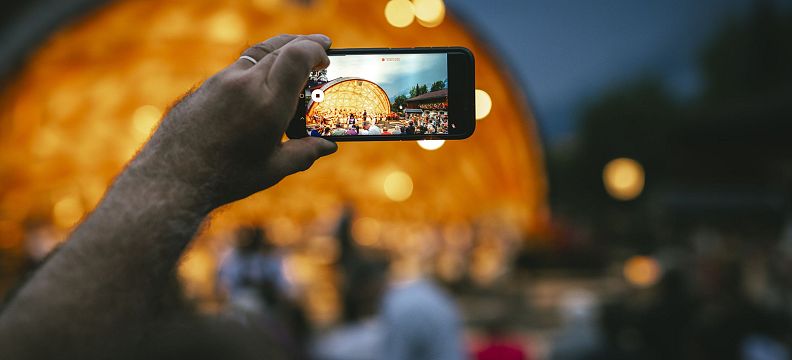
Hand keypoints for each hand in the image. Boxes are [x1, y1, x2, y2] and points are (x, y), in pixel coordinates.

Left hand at [132, 34, 336, 206]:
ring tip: (294, 56)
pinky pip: (238, 67)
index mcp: (269, 103)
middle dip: (304, 45)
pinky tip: (263, 80)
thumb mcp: (273, 168)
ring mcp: (222, 81)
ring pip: (257, 53)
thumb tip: (327, 147)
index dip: (316, 48)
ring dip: (280, 50)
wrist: (172, 178)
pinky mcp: (206, 87)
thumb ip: (304, 153)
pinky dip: (258, 65)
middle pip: (280, 48)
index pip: (298, 56)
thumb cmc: (225, 177)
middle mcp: (245, 83)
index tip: (327, 52)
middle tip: (321, 48)